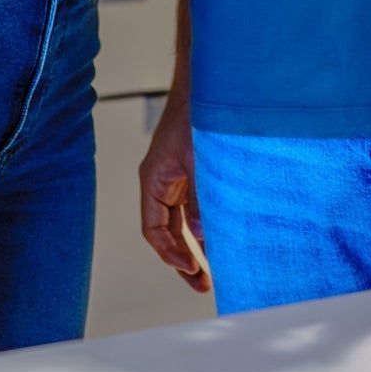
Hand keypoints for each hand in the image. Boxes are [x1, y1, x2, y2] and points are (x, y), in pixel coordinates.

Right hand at [139, 92, 210, 292]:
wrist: (204, 87)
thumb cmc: (195, 116)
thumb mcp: (198, 161)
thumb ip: (199, 199)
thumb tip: (200, 236)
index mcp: (153, 181)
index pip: (154, 229)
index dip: (170, 253)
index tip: (190, 269)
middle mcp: (161, 183)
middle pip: (167, 232)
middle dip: (182, 259)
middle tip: (202, 284)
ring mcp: (175, 179)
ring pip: (180, 223)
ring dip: (194, 246)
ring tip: (210, 272)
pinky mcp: (189, 174)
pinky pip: (192, 207)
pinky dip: (202, 225)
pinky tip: (216, 239)